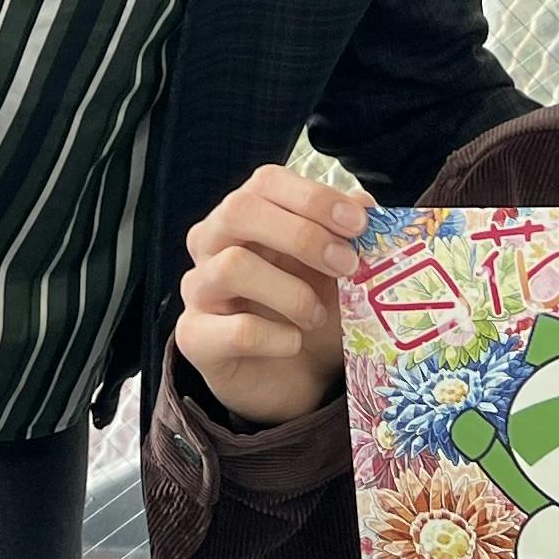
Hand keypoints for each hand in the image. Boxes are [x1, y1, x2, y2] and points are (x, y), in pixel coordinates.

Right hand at [172, 163, 365, 427]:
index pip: (265, 182)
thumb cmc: (311, 310)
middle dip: (302, 235)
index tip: (359, 223)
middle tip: (346, 265)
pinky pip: (236, 330)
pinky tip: (293, 344)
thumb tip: (364, 204)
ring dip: (291, 292)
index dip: (313, 197)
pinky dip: (277, 338)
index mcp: (246, 215)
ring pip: (232, 266)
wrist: (292, 377)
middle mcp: (212, 243)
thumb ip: (348, 236)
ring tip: (318, 316)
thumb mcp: (337, 270)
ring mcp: (198, 288)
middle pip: (239, 210)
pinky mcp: (194, 336)